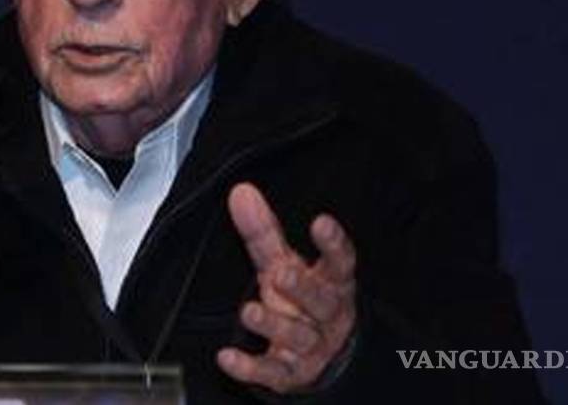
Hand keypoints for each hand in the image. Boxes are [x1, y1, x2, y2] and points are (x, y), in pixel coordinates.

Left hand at [216, 183, 356, 393]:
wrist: (320, 356)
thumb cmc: (303, 300)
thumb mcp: (284, 263)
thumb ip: (263, 231)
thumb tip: (241, 192)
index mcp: (332, 283)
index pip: (340, 262)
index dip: (334, 244)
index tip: (321, 223)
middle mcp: (326, 316)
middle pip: (321, 302)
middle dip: (303, 289)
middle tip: (282, 274)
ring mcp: (312, 348)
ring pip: (299, 337)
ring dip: (275, 325)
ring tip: (250, 312)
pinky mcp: (291, 374)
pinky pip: (272, 373)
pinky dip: (249, 368)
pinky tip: (227, 357)